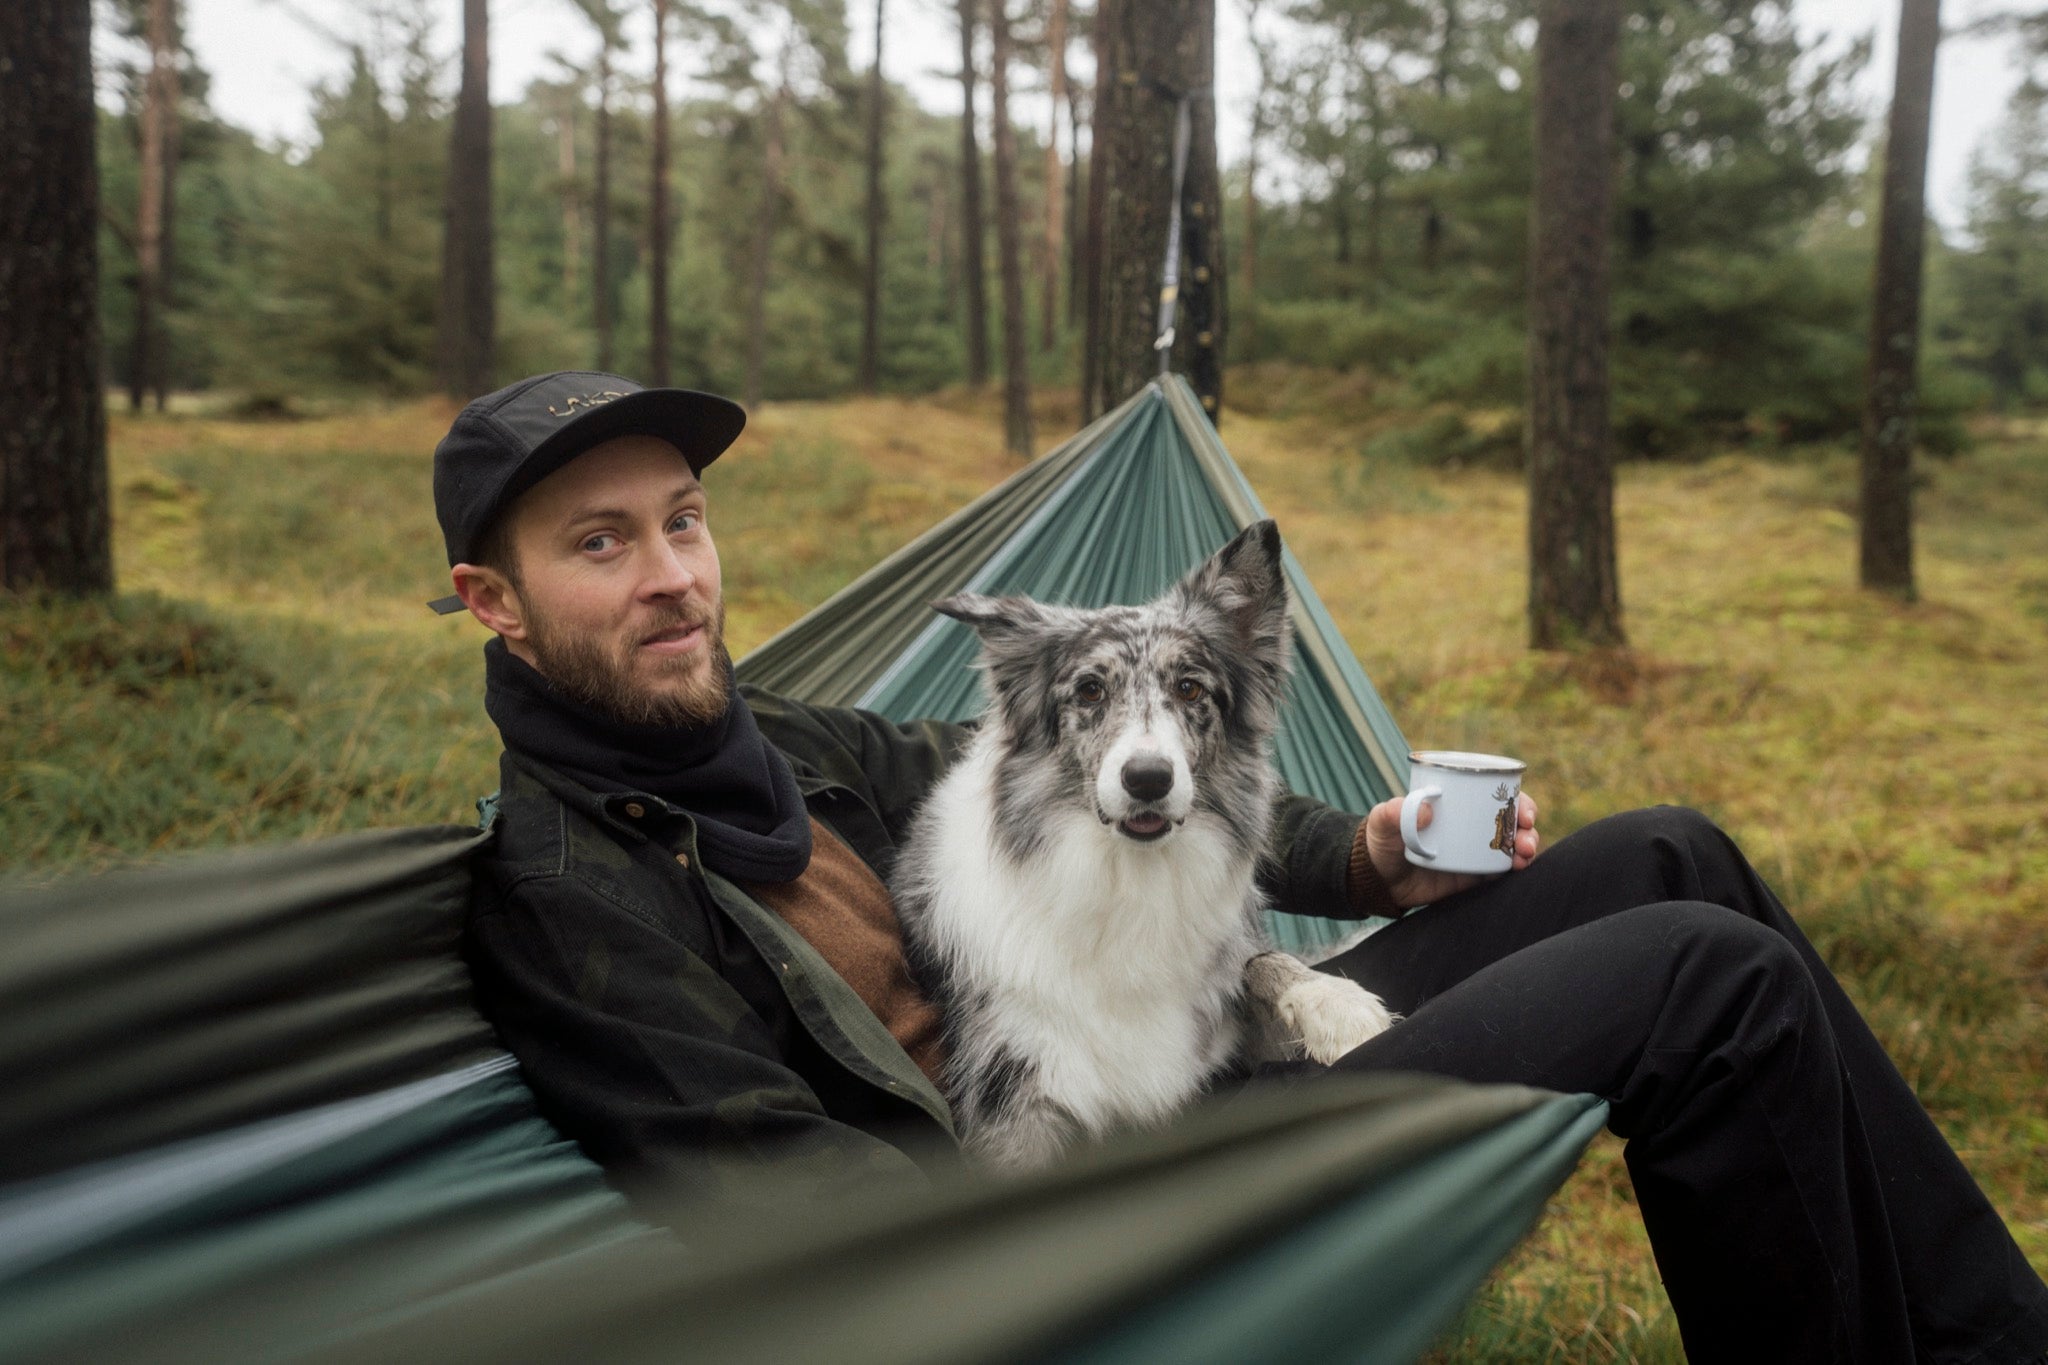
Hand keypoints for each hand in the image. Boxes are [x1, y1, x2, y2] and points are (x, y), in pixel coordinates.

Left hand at [1363, 791, 1539, 909]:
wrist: (1376, 881)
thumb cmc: (1381, 842)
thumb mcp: (1383, 822)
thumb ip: (1394, 812)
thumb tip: (1427, 808)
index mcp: (1457, 803)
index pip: (1493, 794)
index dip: (1516, 799)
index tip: (1523, 809)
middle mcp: (1471, 825)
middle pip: (1510, 819)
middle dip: (1527, 825)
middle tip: (1525, 833)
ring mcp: (1474, 850)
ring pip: (1511, 845)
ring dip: (1526, 846)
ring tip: (1524, 853)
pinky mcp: (1472, 876)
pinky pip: (1499, 871)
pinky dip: (1512, 869)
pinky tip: (1516, 868)